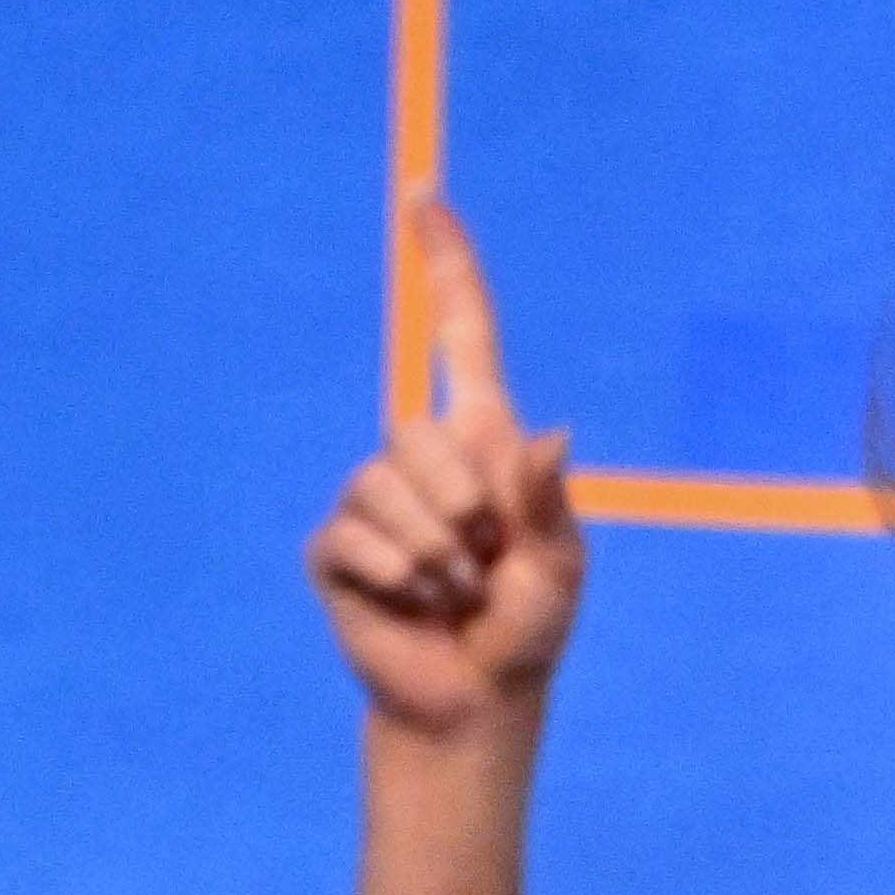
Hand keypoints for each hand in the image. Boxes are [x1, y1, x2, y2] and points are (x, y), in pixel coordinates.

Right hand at [307, 193, 586, 742]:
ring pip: (385, 488)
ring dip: (436, 554)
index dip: (446, 266)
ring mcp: (369, 498)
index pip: (460, 333)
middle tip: (484, 563)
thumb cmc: (526, 629)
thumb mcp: (559, 570)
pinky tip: (414, 605)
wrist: (472, 698)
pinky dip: (400, 580)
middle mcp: (420, 456)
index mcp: (483, 440)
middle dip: (463, 508)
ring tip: (453, 592)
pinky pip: (359, 539)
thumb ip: (549, 505)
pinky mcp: (335, 547)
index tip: (425, 195)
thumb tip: (550, 436)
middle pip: (417, 433)